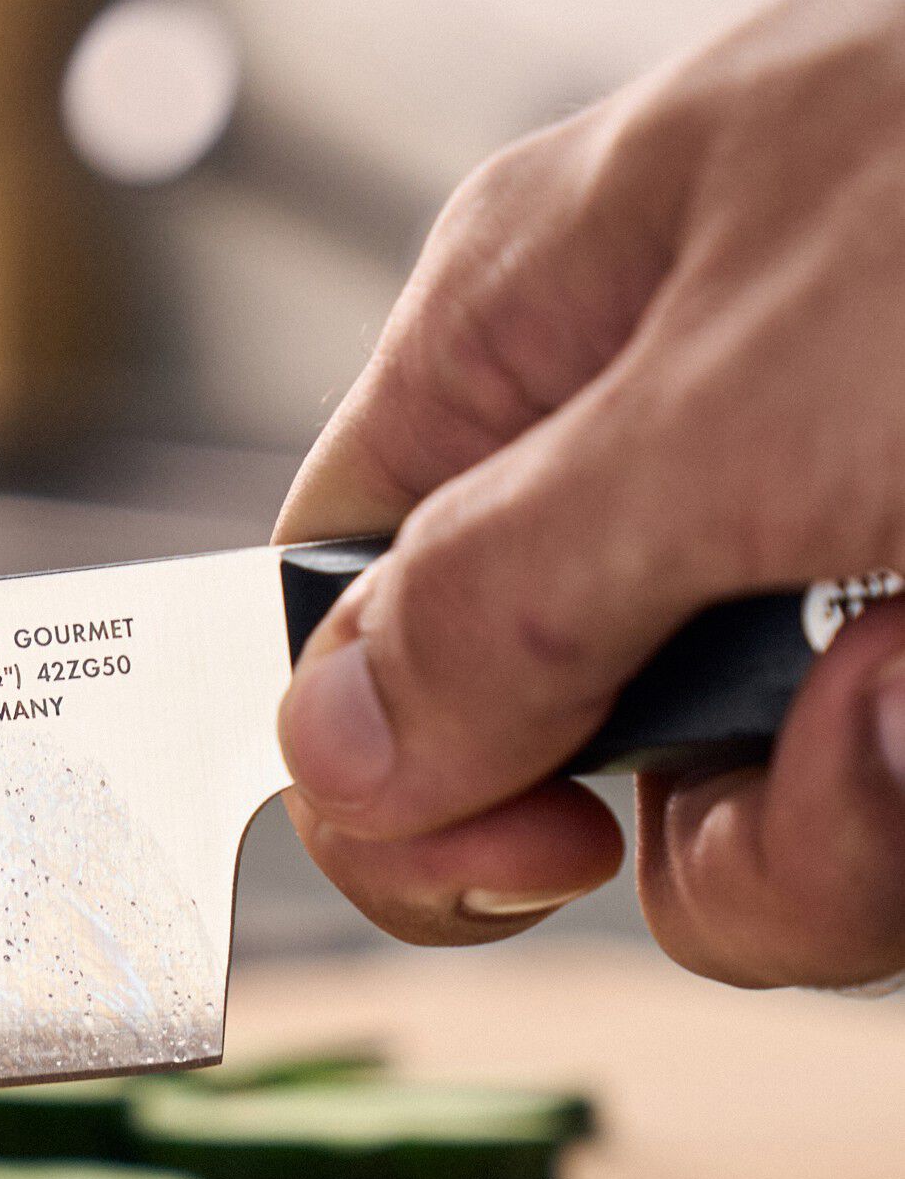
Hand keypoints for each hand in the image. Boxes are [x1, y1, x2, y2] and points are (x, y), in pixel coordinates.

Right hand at [273, 0, 904, 989]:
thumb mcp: (738, 402)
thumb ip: (497, 595)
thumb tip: (327, 752)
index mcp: (539, 325)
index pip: (340, 583)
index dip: (367, 744)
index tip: (483, 853)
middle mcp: (660, 444)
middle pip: (527, 732)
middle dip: (646, 811)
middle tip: (748, 776)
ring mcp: (821, 541)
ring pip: (714, 810)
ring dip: (821, 825)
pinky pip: (871, 808)